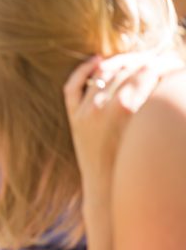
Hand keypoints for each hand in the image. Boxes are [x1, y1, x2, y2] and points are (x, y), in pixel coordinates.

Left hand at [63, 53, 169, 190]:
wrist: (108, 187)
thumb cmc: (140, 160)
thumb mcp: (152, 130)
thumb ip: (157, 102)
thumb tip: (171, 76)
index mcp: (126, 107)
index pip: (149, 69)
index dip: (166, 64)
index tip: (176, 65)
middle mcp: (101, 105)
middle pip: (128, 67)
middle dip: (148, 61)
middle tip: (161, 63)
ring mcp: (84, 109)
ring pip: (103, 70)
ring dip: (122, 62)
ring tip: (137, 62)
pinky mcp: (73, 116)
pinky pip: (74, 84)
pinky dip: (84, 69)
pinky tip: (97, 61)